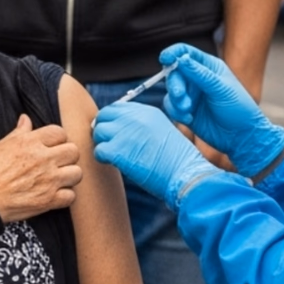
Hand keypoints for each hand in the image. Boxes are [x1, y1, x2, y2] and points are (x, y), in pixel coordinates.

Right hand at [0, 114, 81, 223]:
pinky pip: (71, 196)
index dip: (57, 139)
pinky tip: (55, 194)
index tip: (52, 145)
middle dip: (67, 155)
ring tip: (59, 178)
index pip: (59, 132)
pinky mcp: (48, 200)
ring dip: (69, 175)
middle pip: (73, 151)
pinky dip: (65, 196)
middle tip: (58, 161)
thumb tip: (26, 119)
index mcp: (30, 142)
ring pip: (77, 173)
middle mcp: (43, 159)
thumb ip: (18, 132)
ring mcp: (48, 180)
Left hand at [93, 103, 215, 210]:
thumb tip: (119, 128)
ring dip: (102, 143)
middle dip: (103, 128)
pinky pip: (98, 150)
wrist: (185, 176)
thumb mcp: (163, 132)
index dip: (111, 119)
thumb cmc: (177, 161)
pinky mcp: (117, 150)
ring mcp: (124, 133)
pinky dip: (102, 158)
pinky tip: (112, 163)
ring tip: (113, 155)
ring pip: (98, 132)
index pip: (117, 107)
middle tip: (108, 143)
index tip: (113, 131)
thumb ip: (143, 125)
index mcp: (147, 112)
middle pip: (104, 115)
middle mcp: (134, 118)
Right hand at [160, 43, 283, 178]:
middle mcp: (197, 78)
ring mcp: (190, 94)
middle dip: (175, 84)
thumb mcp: (221, 89)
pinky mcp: (185, 110)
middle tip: (181, 96)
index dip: (173, 53)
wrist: (241, 137)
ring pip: (171, 91)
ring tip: (188, 110)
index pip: (186, 52)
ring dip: (176, 101)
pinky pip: (171, 106)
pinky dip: (176, 112)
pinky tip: (189, 119)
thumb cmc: (239, 110)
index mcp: (209, 67)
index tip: (165, 59)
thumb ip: (200, 74)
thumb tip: (182, 58)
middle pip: (174, 73)